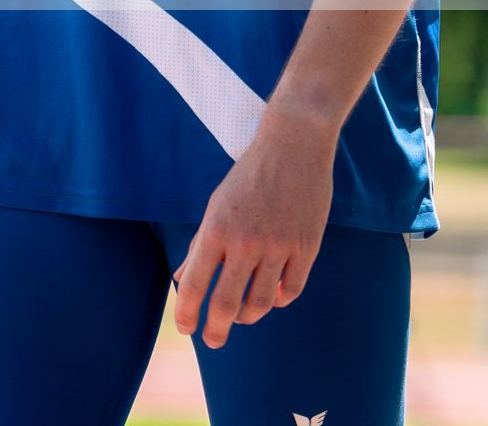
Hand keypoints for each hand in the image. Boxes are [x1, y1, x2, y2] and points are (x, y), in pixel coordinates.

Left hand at [173, 115, 334, 350]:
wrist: (293, 145)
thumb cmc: (248, 176)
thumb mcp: (217, 205)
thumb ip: (201, 245)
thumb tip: (181, 278)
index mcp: (217, 228)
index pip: (194, 284)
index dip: (187, 313)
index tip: (186, 329)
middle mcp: (246, 241)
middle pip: (227, 304)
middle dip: (216, 330)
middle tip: (213, 341)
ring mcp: (278, 246)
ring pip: (260, 303)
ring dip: (248, 316)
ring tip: (242, 316)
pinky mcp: (306, 248)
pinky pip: (290, 291)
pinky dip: (278, 300)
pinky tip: (271, 297)